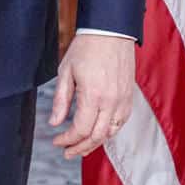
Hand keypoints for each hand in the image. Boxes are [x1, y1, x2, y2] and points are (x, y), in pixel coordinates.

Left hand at [49, 35, 135, 159]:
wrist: (111, 32)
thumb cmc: (86, 48)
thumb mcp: (66, 72)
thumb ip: (62, 100)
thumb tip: (55, 123)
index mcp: (93, 96)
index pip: (81, 130)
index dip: (67, 140)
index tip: (56, 141)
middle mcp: (111, 102)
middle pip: (97, 137)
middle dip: (80, 148)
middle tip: (66, 152)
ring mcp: (123, 101)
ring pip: (110, 133)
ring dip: (95, 143)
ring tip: (80, 147)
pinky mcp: (129, 98)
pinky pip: (120, 123)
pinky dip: (108, 132)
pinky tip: (98, 133)